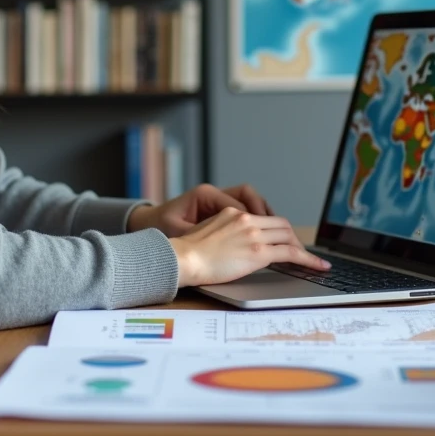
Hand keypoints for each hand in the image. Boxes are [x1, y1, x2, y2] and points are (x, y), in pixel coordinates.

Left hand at [126, 183, 272, 237]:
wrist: (150, 226)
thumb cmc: (163, 229)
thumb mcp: (182, 234)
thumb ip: (206, 235)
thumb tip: (229, 242)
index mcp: (205, 195)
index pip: (240, 201)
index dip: (256, 218)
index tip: (267, 235)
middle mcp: (214, 193)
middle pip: (250, 196)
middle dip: (268, 214)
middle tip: (284, 234)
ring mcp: (218, 200)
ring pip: (251, 200)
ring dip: (265, 215)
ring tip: (278, 234)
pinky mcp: (220, 209)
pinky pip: (245, 208)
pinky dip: (256, 218)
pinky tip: (263, 235)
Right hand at [167, 207, 330, 287]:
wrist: (183, 258)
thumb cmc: (187, 253)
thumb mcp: (206, 233)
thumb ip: (223, 234)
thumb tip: (232, 246)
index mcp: (232, 213)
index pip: (263, 218)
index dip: (277, 230)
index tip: (282, 239)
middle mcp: (245, 220)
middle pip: (281, 224)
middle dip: (292, 238)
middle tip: (298, 252)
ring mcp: (253, 234)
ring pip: (288, 236)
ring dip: (301, 249)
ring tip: (311, 262)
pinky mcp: (258, 252)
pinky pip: (291, 253)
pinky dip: (308, 259)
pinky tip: (317, 266)